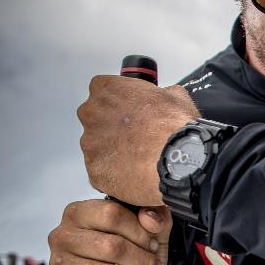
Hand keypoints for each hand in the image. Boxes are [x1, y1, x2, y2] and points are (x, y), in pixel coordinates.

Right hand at [48, 200, 172, 264]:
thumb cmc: (120, 257)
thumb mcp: (144, 233)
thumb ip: (154, 217)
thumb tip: (152, 218)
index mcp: (78, 214)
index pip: (112, 214)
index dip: (141, 232)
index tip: (154, 245)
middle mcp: (62, 237)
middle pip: (113, 247)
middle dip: (143, 262)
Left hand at [78, 76, 195, 204]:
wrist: (174, 160)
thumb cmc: (172, 127)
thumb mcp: (175, 96)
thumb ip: (160, 93)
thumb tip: (165, 97)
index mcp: (106, 90)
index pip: (103, 91)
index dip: (120, 104)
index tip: (132, 113)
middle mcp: (91, 114)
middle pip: (96, 120)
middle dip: (112, 128)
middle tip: (136, 137)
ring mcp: (89, 144)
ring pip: (97, 147)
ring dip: (114, 152)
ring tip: (138, 158)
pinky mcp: (94, 169)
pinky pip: (102, 171)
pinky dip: (114, 174)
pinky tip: (134, 172)